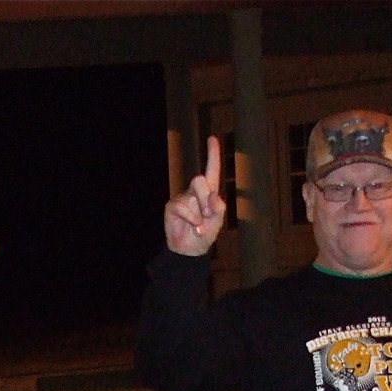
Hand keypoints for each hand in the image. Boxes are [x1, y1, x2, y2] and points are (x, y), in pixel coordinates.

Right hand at [163, 135, 226, 256]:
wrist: (190, 250)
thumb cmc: (205, 234)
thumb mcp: (217, 222)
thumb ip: (219, 208)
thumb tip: (213, 196)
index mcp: (209, 192)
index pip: (212, 170)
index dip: (212, 154)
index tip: (212, 138)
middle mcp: (195, 192)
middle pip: (200, 180)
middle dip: (206, 196)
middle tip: (208, 213)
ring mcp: (182, 198)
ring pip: (192, 193)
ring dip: (200, 209)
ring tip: (200, 224)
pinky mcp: (172, 206)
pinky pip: (182, 206)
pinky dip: (191, 218)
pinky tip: (193, 225)